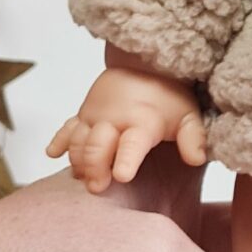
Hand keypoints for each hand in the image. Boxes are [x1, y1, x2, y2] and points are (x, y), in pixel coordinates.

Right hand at [45, 62, 205, 191]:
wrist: (146, 65)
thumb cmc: (168, 98)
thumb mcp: (189, 115)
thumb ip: (194, 138)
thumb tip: (198, 158)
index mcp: (142, 122)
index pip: (133, 143)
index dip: (126, 159)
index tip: (121, 175)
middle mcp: (114, 119)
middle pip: (97, 145)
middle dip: (94, 166)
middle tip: (97, 187)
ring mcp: (95, 116)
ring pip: (78, 140)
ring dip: (78, 159)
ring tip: (81, 177)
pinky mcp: (82, 115)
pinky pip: (66, 128)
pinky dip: (59, 140)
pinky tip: (53, 154)